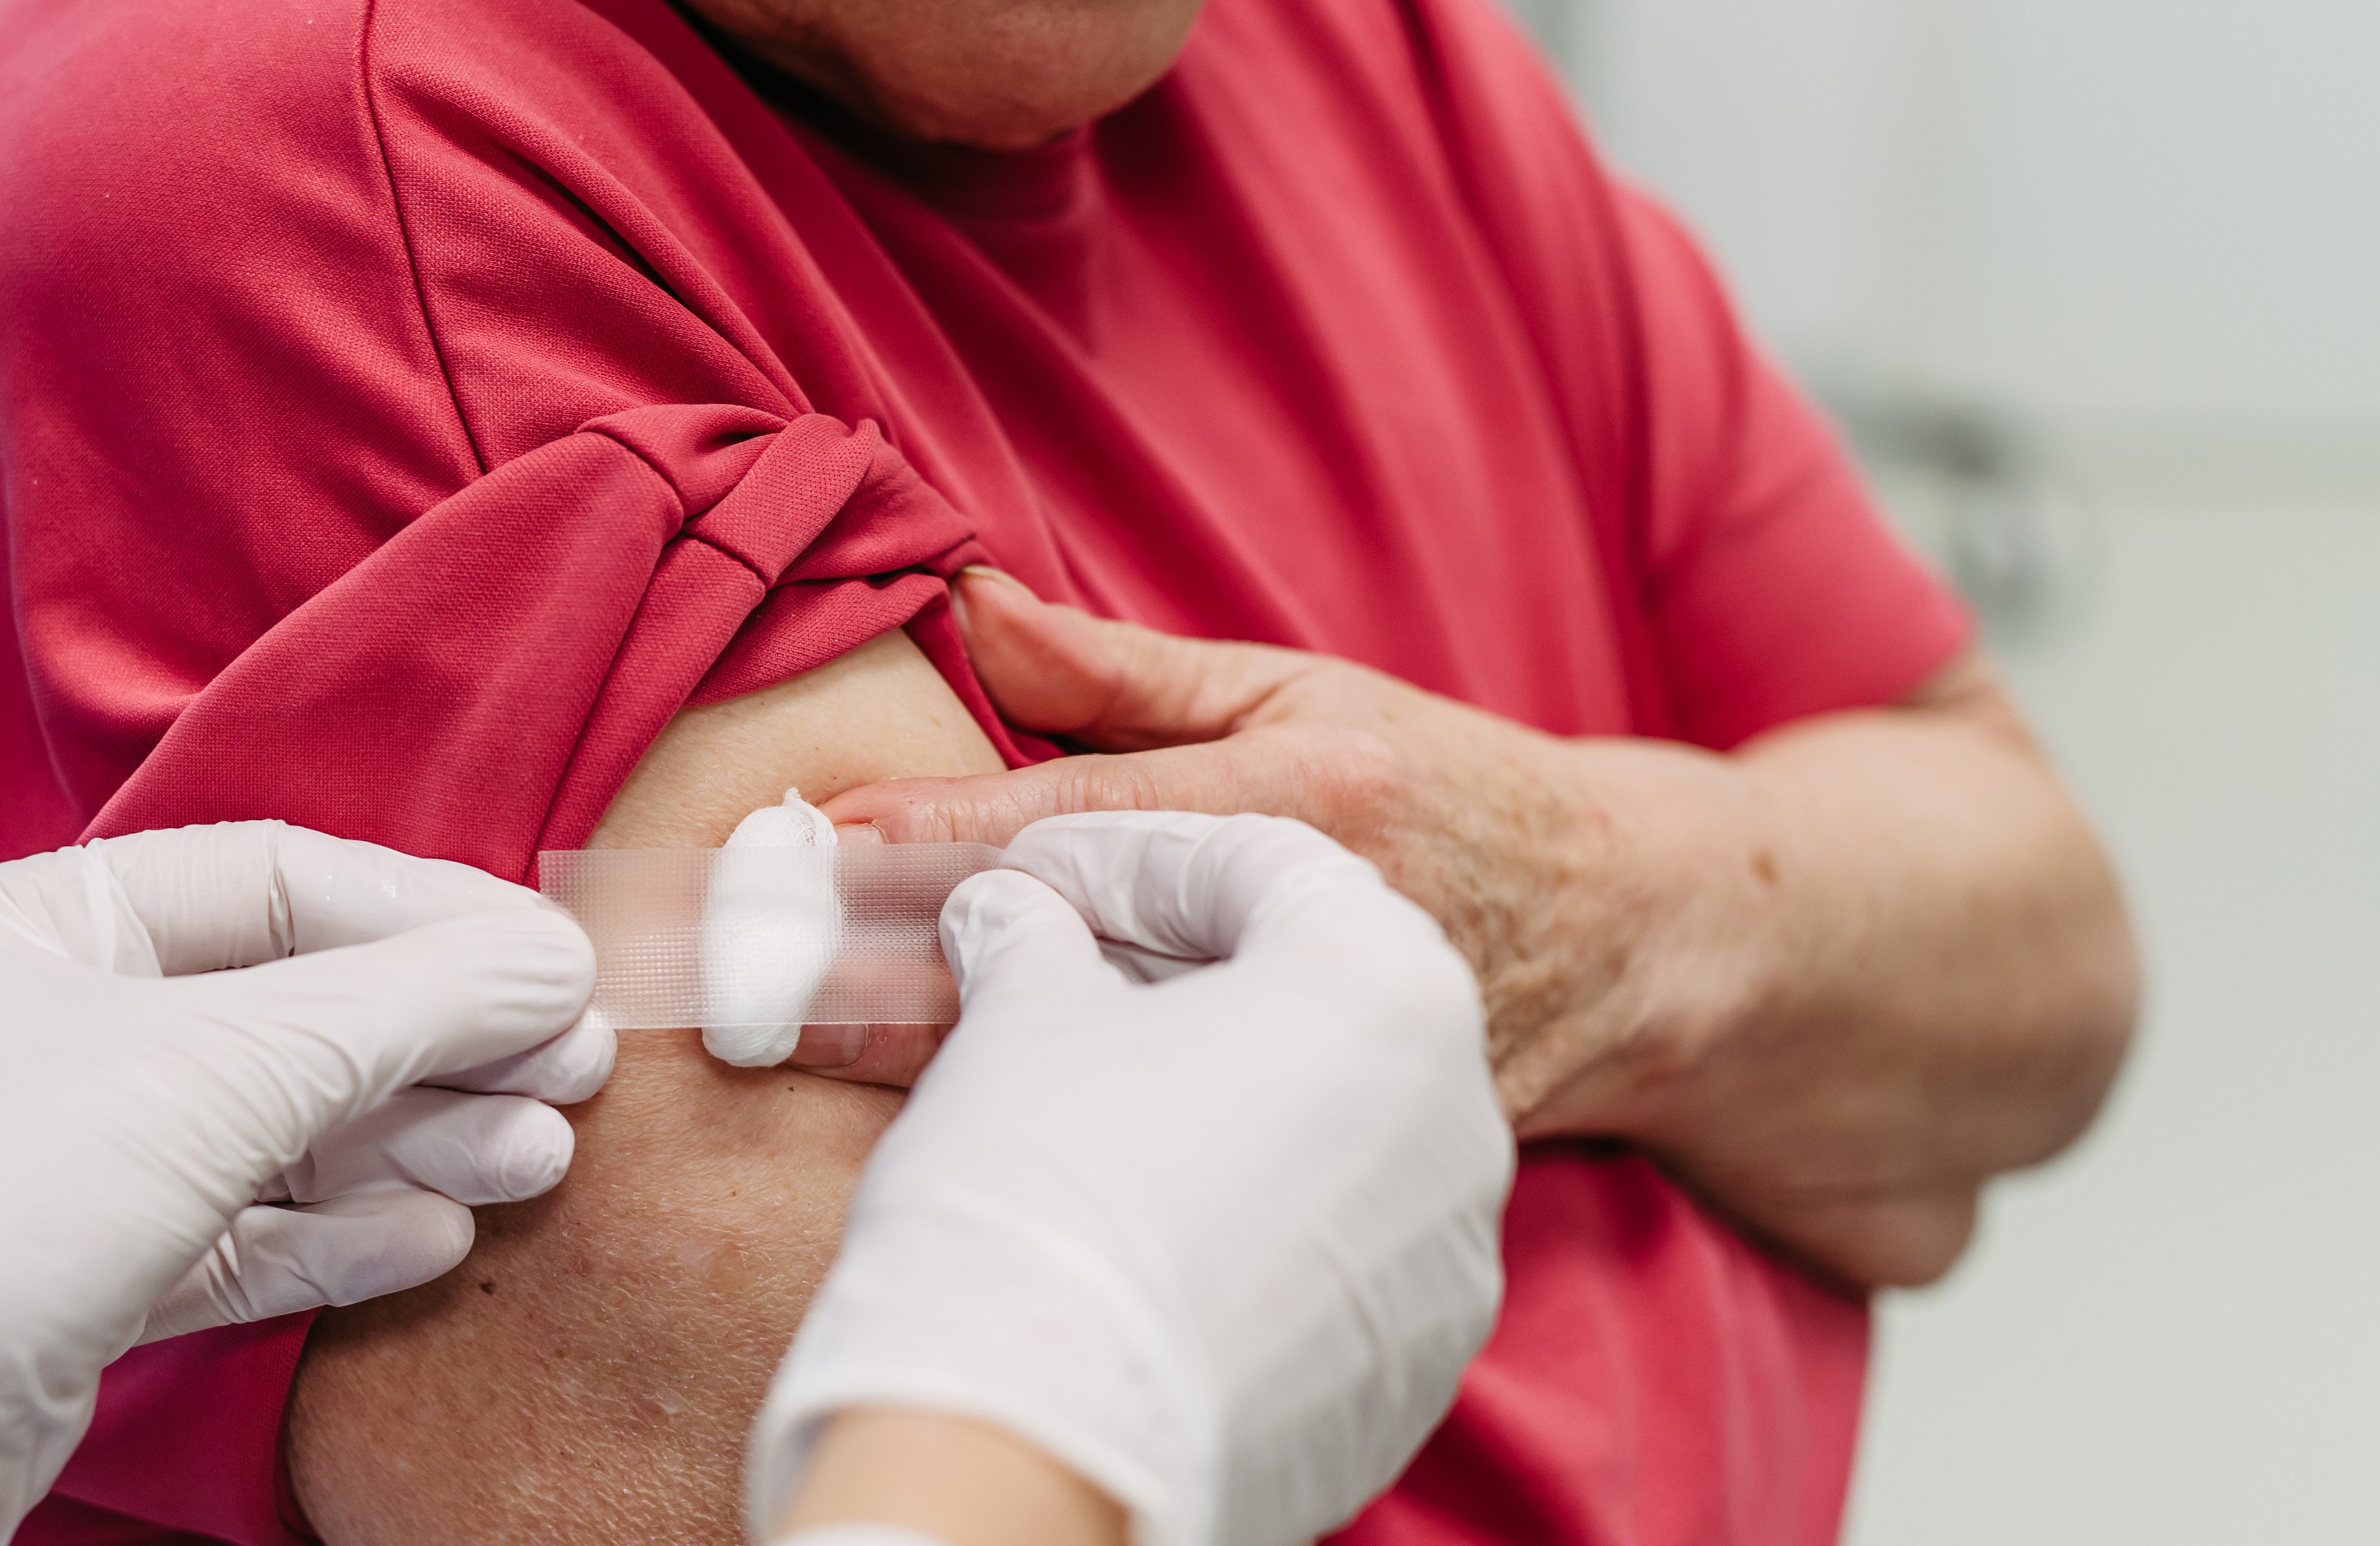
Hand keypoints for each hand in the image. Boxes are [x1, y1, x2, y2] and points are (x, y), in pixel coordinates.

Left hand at [0, 822, 601, 1545]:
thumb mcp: (227, 1065)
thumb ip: (401, 1003)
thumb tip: (549, 960)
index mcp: (35, 925)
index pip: (275, 884)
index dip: (426, 917)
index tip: (549, 957)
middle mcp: (46, 1028)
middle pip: (293, 1009)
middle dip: (440, 1043)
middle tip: (571, 1069)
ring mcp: (68, 1159)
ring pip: (282, 1131)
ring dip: (418, 1142)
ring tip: (534, 1157)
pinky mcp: (88, 1279)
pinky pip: (246, 1235)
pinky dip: (346, 1234)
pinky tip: (438, 1234)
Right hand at [752, 811, 1511, 1545]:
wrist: (1033, 1454)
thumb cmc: (1038, 1197)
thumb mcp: (1020, 1016)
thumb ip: (1028, 939)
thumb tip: (1009, 917)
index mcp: (1383, 983)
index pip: (1258, 865)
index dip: (1126, 860)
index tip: (1035, 877)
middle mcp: (1455, 1111)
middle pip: (1314, 993)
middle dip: (1184, 976)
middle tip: (1061, 976)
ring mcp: (1445, 1252)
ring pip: (1330, 1128)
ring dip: (1221, 1099)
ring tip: (1093, 1111)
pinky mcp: (1408, 1365)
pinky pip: (1330, 1251)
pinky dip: (1249, 1217)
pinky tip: (1140, 1227)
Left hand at [826, 569, 2138, 1291]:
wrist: (1633, 943)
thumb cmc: (1442, 796)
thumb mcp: (1301, 692)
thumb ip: (1123, 668)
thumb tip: (967, 601)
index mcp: (1302, 807)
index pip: (1081, 826)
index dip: (932, 842)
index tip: (810, 849)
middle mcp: (1308, 935)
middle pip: (1066, 960)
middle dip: (894, 971)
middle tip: (746, 979)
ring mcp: (1322, 1052)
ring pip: (1104, 1065)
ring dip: (942, 1064)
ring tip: (794, 1048)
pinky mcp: (1335, 1142)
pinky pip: (1165, 1139)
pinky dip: (1049, 1135)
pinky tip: (936, 1136)